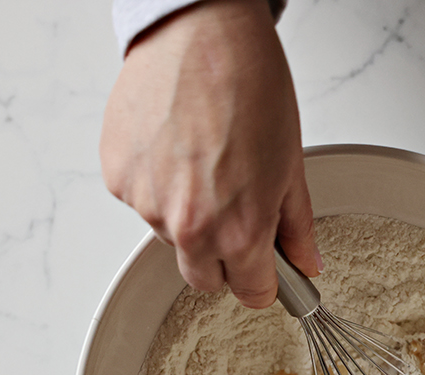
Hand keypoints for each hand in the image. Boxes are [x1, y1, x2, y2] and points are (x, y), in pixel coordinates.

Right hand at [99, 0, 318, 307]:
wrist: (199, 31)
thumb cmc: (248, 85)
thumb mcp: (291, 163)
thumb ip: (296, 225)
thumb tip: (306, 262)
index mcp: (237, 231)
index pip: (251, 294)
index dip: (263, 280)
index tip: (267, 268)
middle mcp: (187, 227)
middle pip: (204, 278)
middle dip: (224, 258)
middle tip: (237, 212)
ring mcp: (146, 204)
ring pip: (171, 237)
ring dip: (187, 217)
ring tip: (204, 162)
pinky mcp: (118, 178)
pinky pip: (142, 202)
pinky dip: (158, 186)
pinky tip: (176, 147)